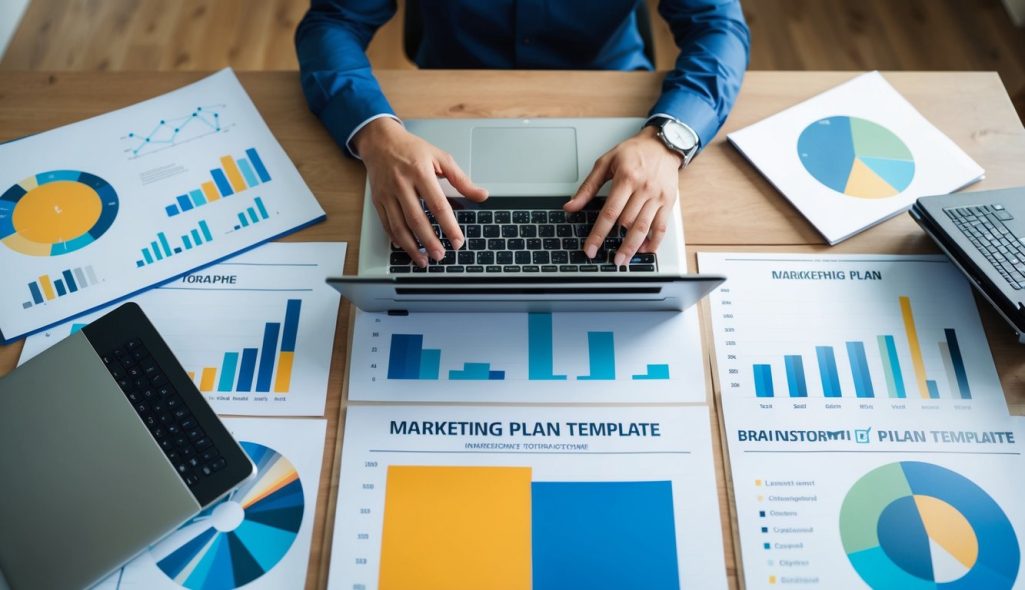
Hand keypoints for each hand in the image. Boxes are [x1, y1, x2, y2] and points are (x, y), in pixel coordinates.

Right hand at [355, 118, 487, 266]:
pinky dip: (396, 239)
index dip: (449, 226)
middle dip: (430, 241)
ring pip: (399, 226)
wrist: (380, 141)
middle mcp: (402, 184)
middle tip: (441, 256)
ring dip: (412, 246)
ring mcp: (387, 193)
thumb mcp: (440, 157)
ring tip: (424, 260)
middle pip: (417, 219)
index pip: (438, 205)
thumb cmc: (412, 149)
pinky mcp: (378, 200)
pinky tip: (406, 247)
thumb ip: (461, 179)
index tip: (458, 240)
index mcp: (420, 172)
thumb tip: (481, 195)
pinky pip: (386, 224)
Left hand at [564, 126, 682, 266]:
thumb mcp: (605, 163)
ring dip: (633, 247)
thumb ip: (587, 187)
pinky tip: (645, 250)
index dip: (599, 234)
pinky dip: (654, 241)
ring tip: (623, 260)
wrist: (662, 144)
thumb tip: (570, 206)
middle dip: (616, 243)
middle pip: (627, 222)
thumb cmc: (633, 152)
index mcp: (626, 178)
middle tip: (608, 259)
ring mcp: (658, 196)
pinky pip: (662, 226)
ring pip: (644, 227)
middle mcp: (643, 188)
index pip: (609, 213)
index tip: (591, 249)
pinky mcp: (669, 201)